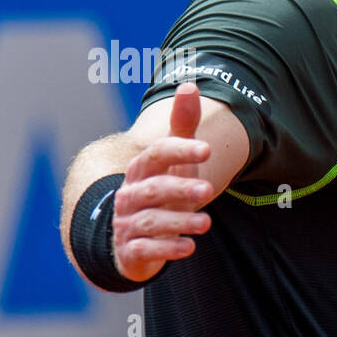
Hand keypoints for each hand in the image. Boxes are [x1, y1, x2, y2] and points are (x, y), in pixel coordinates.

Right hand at [113, 83, 213, 281]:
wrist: (133, 236)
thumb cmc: (160, 192)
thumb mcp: (174, 162)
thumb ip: (183, 127)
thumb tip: (189, 84)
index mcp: (140, 170)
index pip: (156, 155)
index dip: (180, 150)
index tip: (208, 150)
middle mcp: (130, 195)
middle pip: (152, 189)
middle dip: (179, 189)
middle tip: (208, 191)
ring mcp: (127, 224)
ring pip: (150, 221)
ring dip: (178, 222)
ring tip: (206, 223)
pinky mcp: (131, 251)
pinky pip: (145, 249)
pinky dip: (166, 249)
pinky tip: (189, 247)